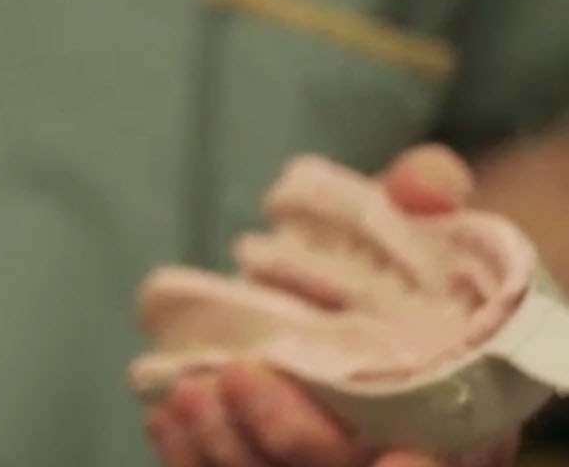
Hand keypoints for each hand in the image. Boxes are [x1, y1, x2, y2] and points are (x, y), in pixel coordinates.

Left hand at [143, 144, 521, 466]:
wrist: (350, 293)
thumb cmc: (401, 268)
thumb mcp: (423, 229)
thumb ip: (429, 205)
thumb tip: (418, 180)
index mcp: (452, 416)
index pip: (439, 460)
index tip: (394, 459)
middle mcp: (389, 450)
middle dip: (289, 437)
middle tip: (238, 375)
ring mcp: (320, 460)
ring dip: (224, 447)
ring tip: (187, 390)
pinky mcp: (258, 459)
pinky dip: (190, 456)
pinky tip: (166, 414)